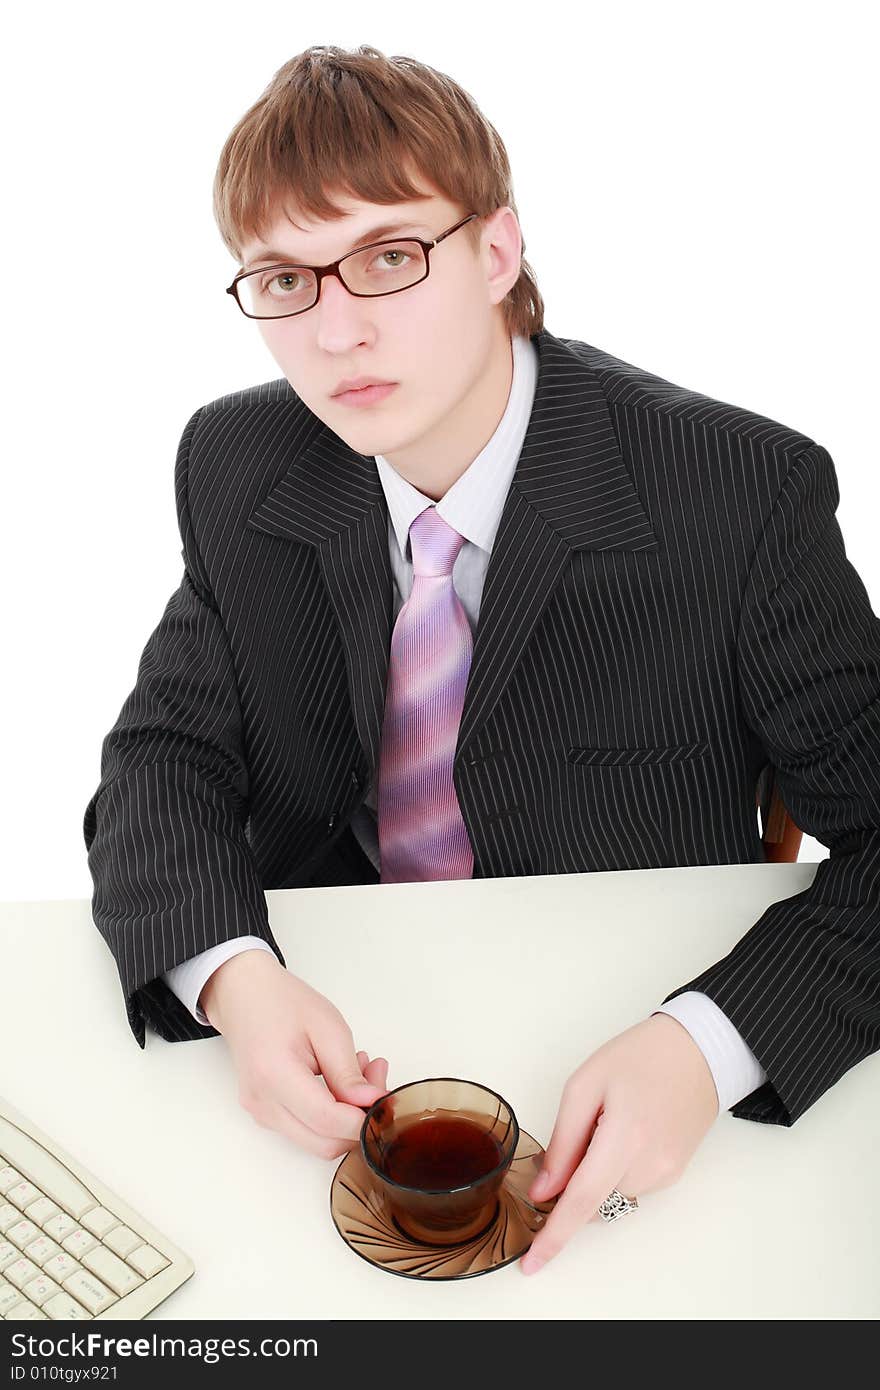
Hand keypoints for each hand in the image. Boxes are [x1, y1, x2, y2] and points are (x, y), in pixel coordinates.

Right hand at [200, 950, 389, 1157]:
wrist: (244, 996)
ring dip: (346, 1119)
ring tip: (358, 1074)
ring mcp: (261, 1112)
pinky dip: (330, 1117)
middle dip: (359, 1121)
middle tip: (376, 1080)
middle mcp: (262, 1102)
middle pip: (324, 1143)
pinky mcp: (265, 1115)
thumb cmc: (282, 1002)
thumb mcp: (328, 1027)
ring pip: (317, 1143)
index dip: (363, 1119)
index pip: (327, 1120)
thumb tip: (371, 1103)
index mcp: (275, 1075)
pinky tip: (338, 1083)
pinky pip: (305, 1131)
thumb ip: (348, 1072)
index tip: (387, 1101)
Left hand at [519, 1013, 719, 1274]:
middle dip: (571, 1184)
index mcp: (624, 1137)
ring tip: (609, 1121)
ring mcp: (666, 1173)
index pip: (582, 1201)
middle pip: (593, 1201)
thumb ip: (563, 1141)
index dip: (554, 1236)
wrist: (698, 1050)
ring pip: (610, 1195)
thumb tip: (544, 1189)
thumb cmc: (640, 1056)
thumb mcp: (586, 1084)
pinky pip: (630, 1185)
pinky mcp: (674, 1174)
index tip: (532, 1263)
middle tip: (577, 1132)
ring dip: (595, 1174)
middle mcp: (650, 1165)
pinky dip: (615, 1169)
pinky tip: (627, 1129)